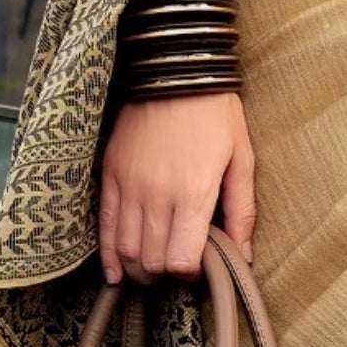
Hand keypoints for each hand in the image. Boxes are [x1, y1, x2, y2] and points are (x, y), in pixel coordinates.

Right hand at [100, 92, 255, 281]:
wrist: (175, 71)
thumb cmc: (215, 114)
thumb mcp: (242, 159)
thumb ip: (242, 211)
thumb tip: (243, 254)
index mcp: (195, 192)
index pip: (181, 260)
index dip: (189, 273)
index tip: (196, 266)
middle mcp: (158, 193)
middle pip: (151, 260)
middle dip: (163, 274)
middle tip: (174, 267)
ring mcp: (129, 184)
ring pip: (125, 249)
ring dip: (137, 268)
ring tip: (150, 270)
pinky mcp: (110, 173)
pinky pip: (103, 225)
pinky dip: (108, 255)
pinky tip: (115, 271)